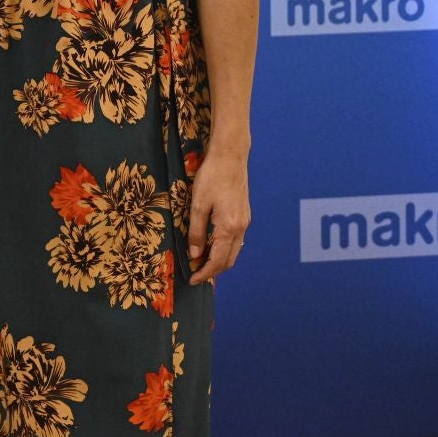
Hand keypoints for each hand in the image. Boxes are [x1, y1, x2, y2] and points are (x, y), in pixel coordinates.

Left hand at [186, 142, 249, 285]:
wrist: (230, 156)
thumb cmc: (211, 177)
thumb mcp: (197, 204)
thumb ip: (197, 231)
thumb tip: (195, 255)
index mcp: (228, 228)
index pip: (217, 261)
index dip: (204, 274)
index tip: (192, 280)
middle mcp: (241, 228)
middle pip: (229, 260)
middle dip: (213, 271)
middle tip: (195, 274)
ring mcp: (245, 221)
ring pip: (234, 251)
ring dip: (220, 260)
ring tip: (201, 262)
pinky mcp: (244, 214)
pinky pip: (236, 240)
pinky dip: (225, 248)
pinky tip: (213, 245)